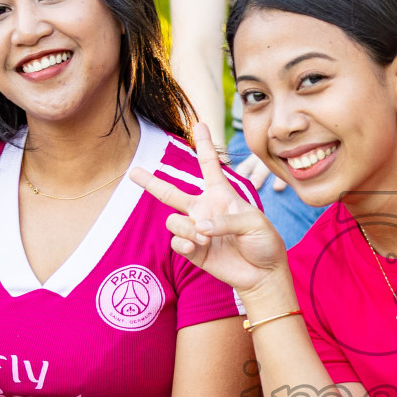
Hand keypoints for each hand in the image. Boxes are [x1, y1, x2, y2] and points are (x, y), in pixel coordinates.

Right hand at [129, 122, 290, 297]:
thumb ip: (225, 220)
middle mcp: (204, 209)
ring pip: (173, 221)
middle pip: (170, 192)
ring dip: (186, 228)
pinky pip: (176, 241)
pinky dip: (185, 243)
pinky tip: (198, 247)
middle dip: (150, 182)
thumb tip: (199, 227)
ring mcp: (196, 230)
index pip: (209, 165)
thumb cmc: (264, 241)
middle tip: (133, 172)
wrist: (264, 273)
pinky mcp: (192, 250)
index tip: (200, 124)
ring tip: (204, 238)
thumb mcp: (253, 222)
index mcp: (221, 195)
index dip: (204, 145)